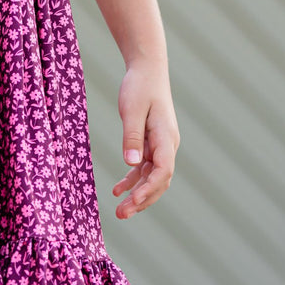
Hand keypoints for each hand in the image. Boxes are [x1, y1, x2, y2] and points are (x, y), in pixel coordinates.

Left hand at [112, 60, 180, 218]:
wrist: (146, 70)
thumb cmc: (139, 87)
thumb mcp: (132, 110)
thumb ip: (131, 137)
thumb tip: (131, 163)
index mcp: (166, 137)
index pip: (163, 170)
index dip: (149, 189)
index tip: (133, 201)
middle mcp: (167, 145)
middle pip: (159, 180)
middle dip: (142, 200)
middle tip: (122, 215)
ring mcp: (160, 146)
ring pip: (151, 178)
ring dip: (137, 195)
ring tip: (120, 212)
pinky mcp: (150, 144)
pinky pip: (143, 169)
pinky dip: (132, 181)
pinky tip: (117, 190)